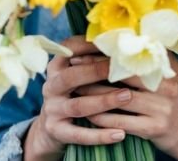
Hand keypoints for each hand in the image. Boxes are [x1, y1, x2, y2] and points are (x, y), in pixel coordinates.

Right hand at [23, 36, 132, 160]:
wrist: (50, 128)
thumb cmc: (72, 93)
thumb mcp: (74, 74)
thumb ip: (90, 60)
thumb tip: (121, 43)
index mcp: (55, 67)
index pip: (68, 50)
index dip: (87, 44)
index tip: (109, 41)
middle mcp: (50, 86)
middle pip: (71, 77)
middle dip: (95, 71)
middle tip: (120, 68)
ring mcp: (52, 109)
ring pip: (78, 106)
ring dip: (104, 101)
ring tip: (127, 96)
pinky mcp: (57, 131)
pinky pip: (79, 135)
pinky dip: (100, 135)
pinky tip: (120, 133)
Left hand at [77, 53, 177, 160]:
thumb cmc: (167, 94)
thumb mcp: (165, 69)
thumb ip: (145, 52)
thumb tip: (112, 31)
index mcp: (165, 65)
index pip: (128, 54)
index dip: (102, 52)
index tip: (81, 50)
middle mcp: (166, 85)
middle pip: (122, 74)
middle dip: (94, 70)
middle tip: (73, 67)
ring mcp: (161, 108)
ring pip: (118, 98)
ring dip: (93, 94)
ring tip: (75, 88)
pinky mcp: (154, 128)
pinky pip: (121, 122)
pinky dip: (103, 117)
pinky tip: (89, 113)